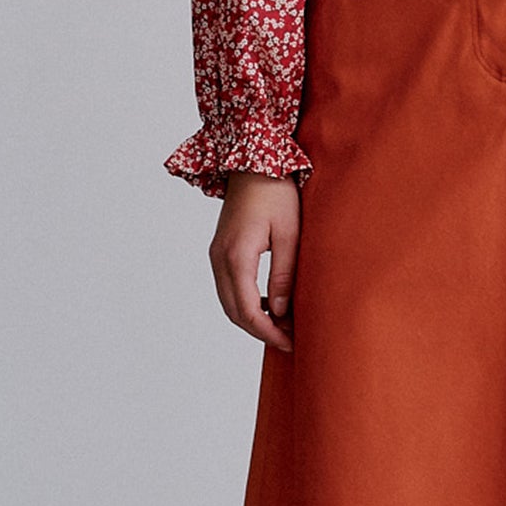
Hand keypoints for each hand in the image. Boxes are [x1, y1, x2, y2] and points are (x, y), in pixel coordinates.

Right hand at [209, 171, 301, 352]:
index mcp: (237, 256)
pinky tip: (271, 303)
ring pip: (229, 302)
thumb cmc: (276, 192)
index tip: (289, 342)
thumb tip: (281, 311)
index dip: (268, 332)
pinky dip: (246, 302)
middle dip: (260, 330)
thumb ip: (283, 274)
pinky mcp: (220, 251)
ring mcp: (216, 255)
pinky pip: (229, 287)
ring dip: (252, 318)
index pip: (248, 310)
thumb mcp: (289, 234)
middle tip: (288, 339)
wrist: (253, 163)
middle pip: (234, 312)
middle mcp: (220, 259)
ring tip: (282, 325)